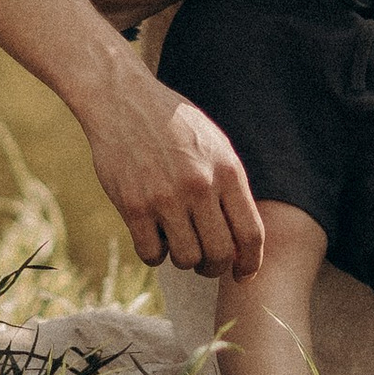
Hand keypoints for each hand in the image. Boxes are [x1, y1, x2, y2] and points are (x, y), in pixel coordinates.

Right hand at [79, 64, 265, 279]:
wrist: (123, 100)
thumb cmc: (173, 124)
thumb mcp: (215, 145)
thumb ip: (231, 187)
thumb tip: (243, 239)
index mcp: (227, 171)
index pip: (250, 234)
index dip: (250, 263)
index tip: (244, 274)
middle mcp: (200, 186)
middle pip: (219, 255)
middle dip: (215, 267)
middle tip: (206, 262)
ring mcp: (165, 197)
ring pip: (187, 259)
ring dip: (184, 259)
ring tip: (178, 241)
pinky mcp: (133, 205)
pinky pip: (151, 254)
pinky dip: (154, 253)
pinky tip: (153, 236)